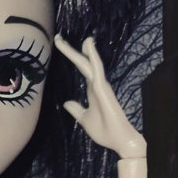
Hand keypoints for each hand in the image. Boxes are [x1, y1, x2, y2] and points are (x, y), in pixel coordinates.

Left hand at [55, 35, 145, 158]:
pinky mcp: (104, 90)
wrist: (119, 141)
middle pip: (83, 63)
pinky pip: (97, 71)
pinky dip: (93, 58)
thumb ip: (76, 109)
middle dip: (71, 51)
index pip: (81, 68)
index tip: (59, 44)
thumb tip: (66, 102)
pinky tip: (89, 47)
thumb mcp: (84, 119)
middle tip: (58, 37)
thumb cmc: (105, 131)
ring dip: (85, 50)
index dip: (71, 56)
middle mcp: (97, 85)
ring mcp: (101, 86)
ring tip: (82, 36)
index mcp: (92, 90)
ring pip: (90, 64)